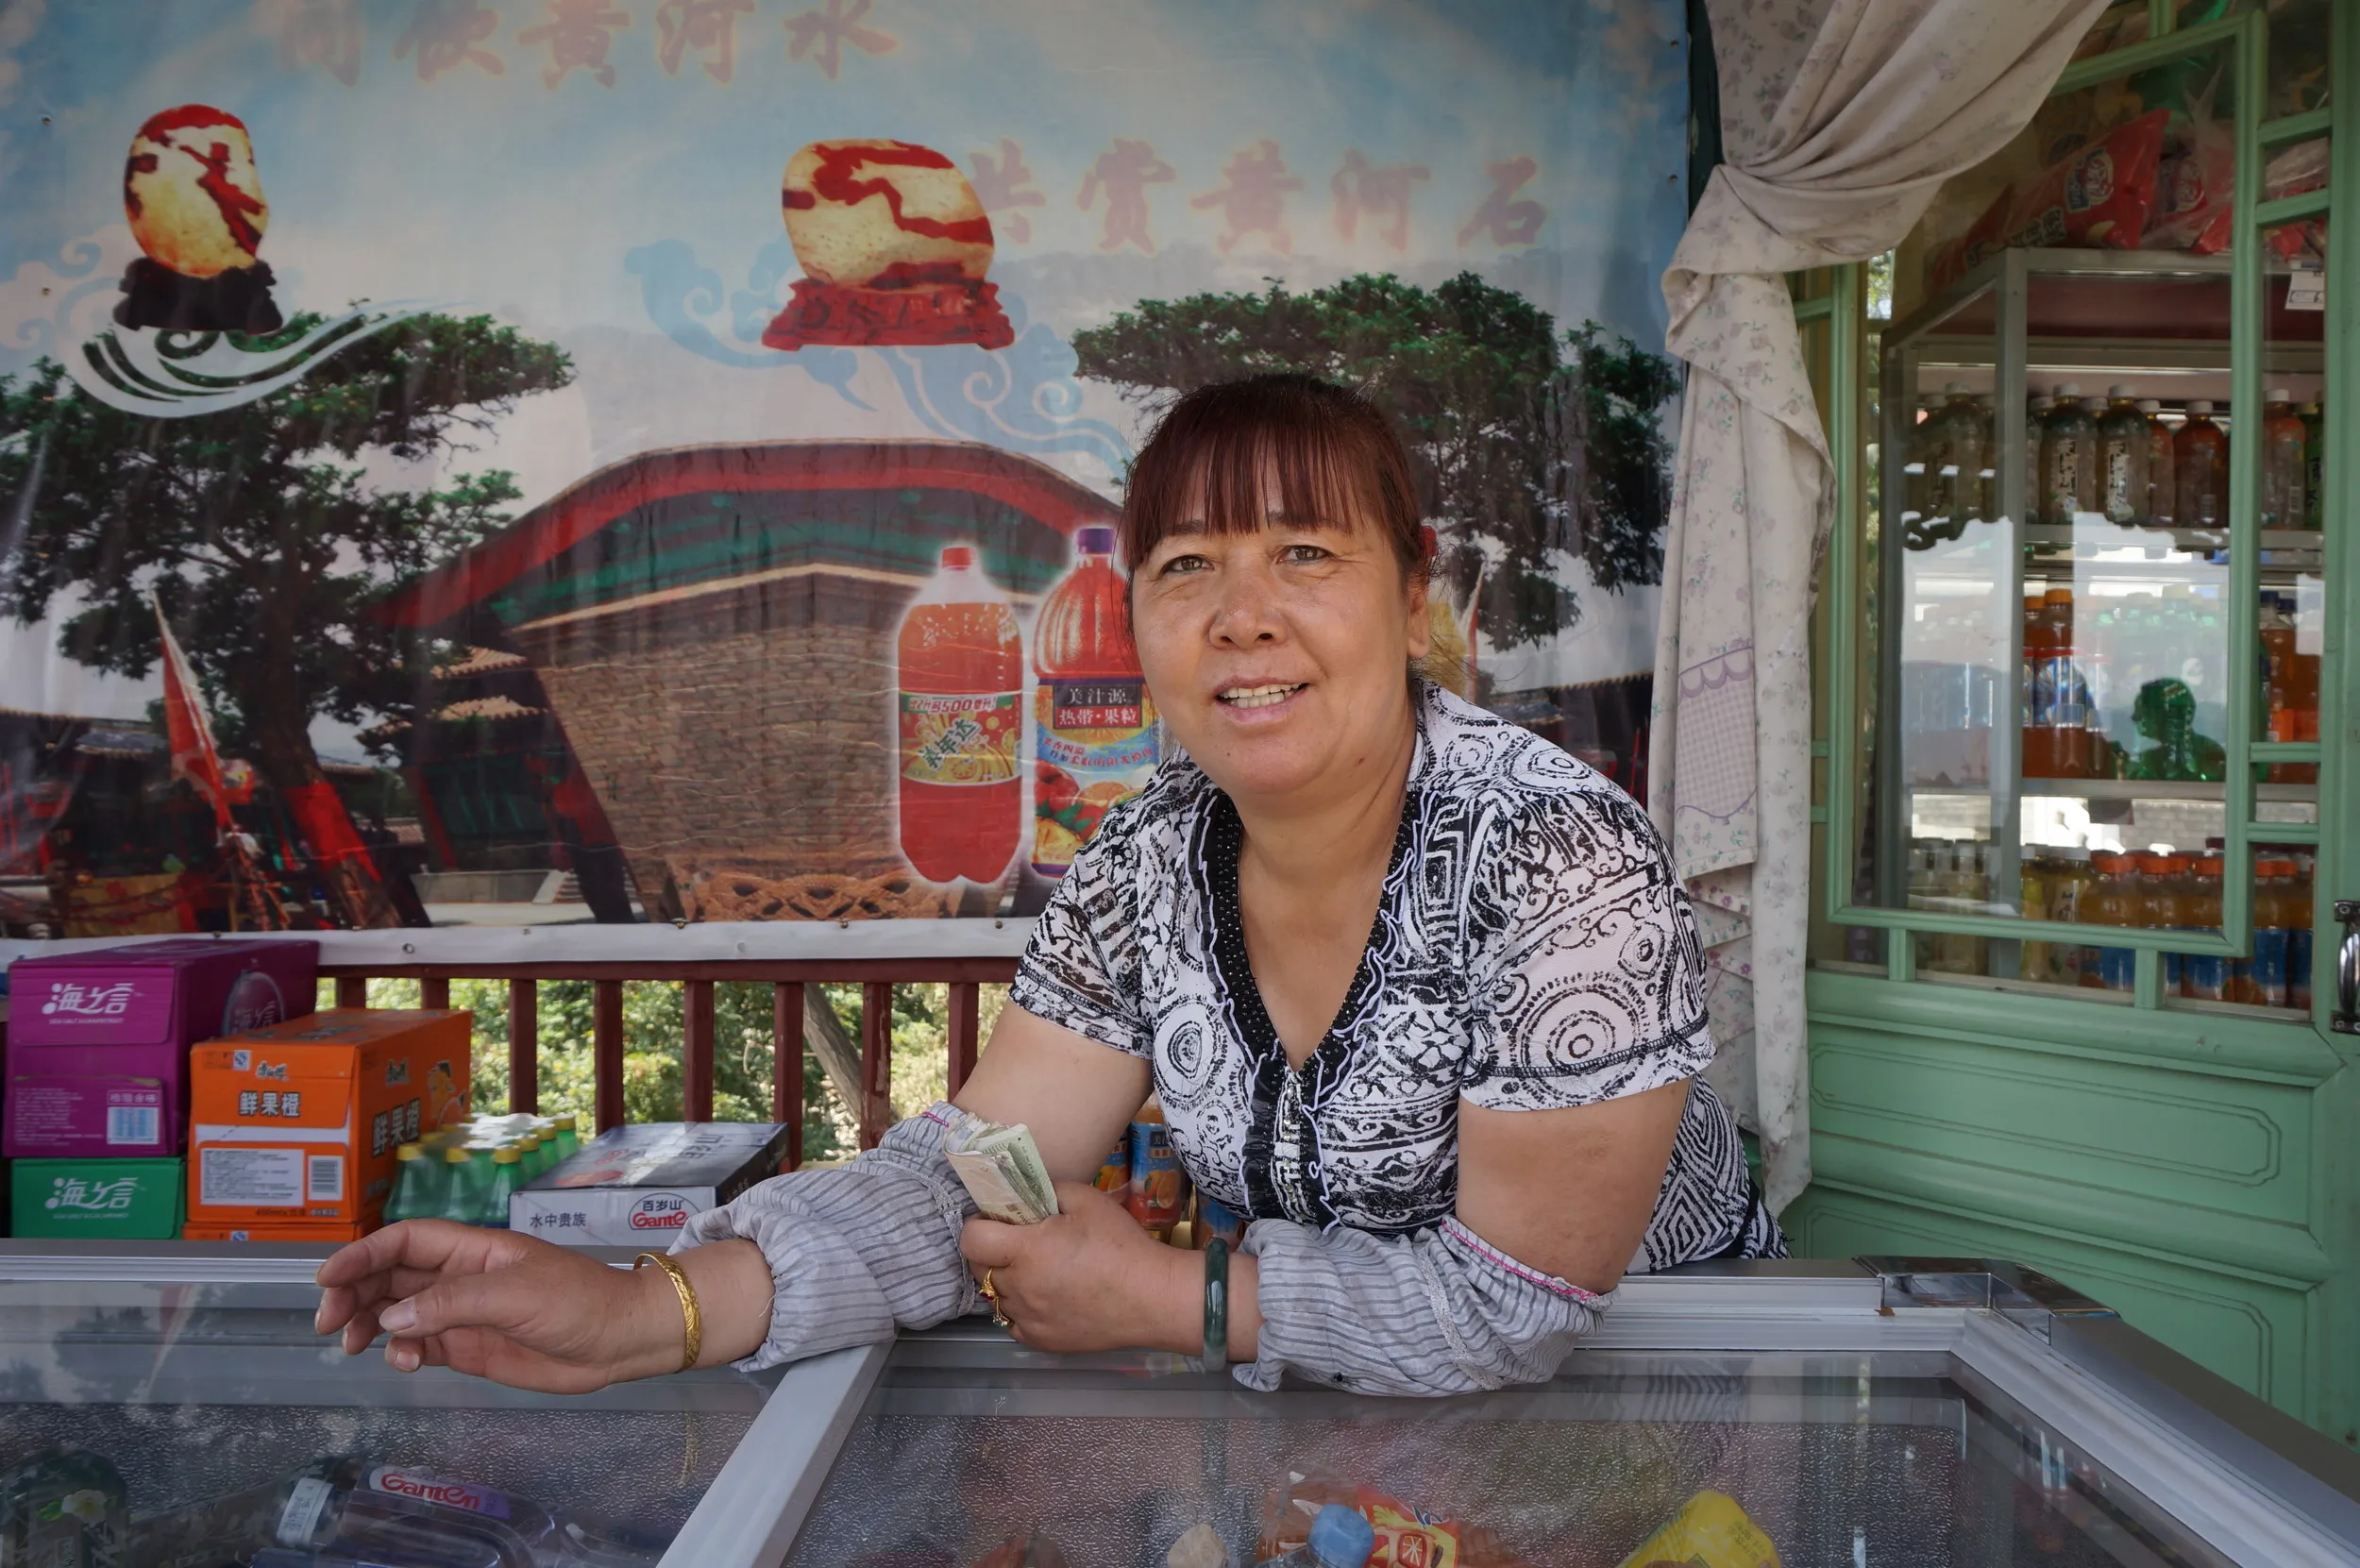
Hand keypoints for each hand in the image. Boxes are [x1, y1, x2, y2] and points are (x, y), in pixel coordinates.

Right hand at [313, 1219, 692, 1392]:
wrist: (618, 1340)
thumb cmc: (576, 1301)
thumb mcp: (514, 1295)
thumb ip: (451, 1305)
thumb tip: (390, 1318)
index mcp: (472, 1249)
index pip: (405, 1241)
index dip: (363, 1253)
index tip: (327, 1277)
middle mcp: (461, 1277)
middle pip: (391, 1277)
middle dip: (355, 1294)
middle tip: (328, 1322)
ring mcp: (463, 1313)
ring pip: (398, 1313)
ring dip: (369, 1325)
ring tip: (352, 1346)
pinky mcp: (469, 1346)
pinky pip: (420, 1345)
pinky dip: (402, 1352)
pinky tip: (404, 1362)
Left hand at [959, 1181, 1193, 1353]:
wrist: (1153, 1298)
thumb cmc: (1122, 1245)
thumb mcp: (1087, 1200)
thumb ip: (1047, 1190)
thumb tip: (1023, 1192)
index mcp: (1026, 1251)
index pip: (971, 1239)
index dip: (978, 1225)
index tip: (996, 1221)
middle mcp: (1019, 1288)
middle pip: (979, 1268)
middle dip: (990, 1251)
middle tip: (1019, 1243)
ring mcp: (1027, 1319)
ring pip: (996, 1296)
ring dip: (1007, 1280)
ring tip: (1039, 1271)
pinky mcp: (1040, 1341)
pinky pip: (1012, 1322)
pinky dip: (1020, 1308)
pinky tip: (1046, 1296)